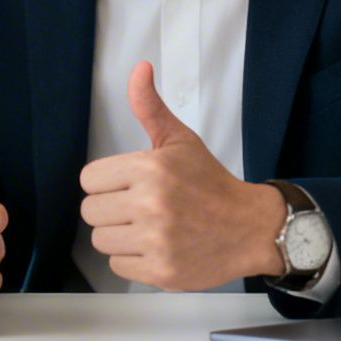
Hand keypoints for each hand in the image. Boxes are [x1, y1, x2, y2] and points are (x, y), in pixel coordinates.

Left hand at [77, 60, 284, 290]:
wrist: (251, 227)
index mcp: (150, 168)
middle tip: (139, 208)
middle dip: (111, 209)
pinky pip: (117, 266)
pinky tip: (156, 247)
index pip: (89, 179)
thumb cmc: (210, 183)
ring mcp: (156, 241)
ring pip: (101, 240)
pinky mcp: (162, 272)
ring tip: (148, 228)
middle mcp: (150, 204)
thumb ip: (150, 107)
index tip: (128, 185)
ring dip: (120, 236)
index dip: (106, 182)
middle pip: (90, 211)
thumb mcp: (180, 141)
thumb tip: (139, 68)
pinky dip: (133, 260)